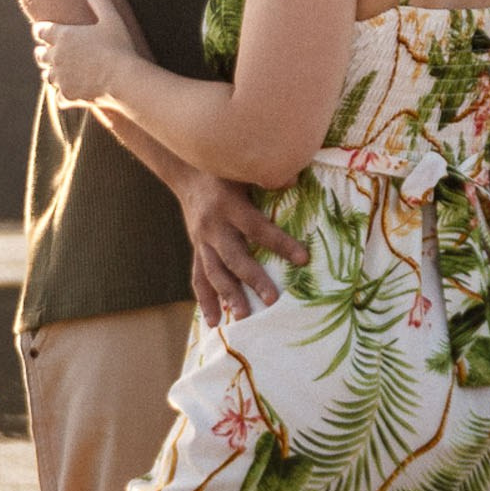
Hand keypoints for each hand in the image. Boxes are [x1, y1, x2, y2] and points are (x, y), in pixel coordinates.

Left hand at [30, 0, 142, 104]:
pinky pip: (59, 97)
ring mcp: (61, 77)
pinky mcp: (68, 95)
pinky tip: (65, 96)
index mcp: (62, 35)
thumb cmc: (118, 46)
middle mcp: (56, 56)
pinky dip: (61, 96)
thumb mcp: (111, 19)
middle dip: (42, 53)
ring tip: (53, 73)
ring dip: (50, 73)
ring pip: (47, 76)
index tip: (40, 31)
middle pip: (41, 55)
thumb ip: (100, 2)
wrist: (122, 78)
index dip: (40, 30)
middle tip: (43, 52)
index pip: (41, 31)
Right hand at [179, 174, 310, 327]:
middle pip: (234, 257)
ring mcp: (202, 241)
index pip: (257, 228)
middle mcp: (213, 226)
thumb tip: (294, 179)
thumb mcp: (242, 168)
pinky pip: (198, 278)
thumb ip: (266, 175)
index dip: (280, 243)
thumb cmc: (223, 170)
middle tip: (272, 300)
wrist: (186, 174)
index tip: (303, 258)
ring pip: (214, 272)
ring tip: (242, 317)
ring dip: (228, 295)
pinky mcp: (197, 250)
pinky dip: (205, 300)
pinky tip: (214, 322)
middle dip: (253, 279)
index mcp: (230, 206)